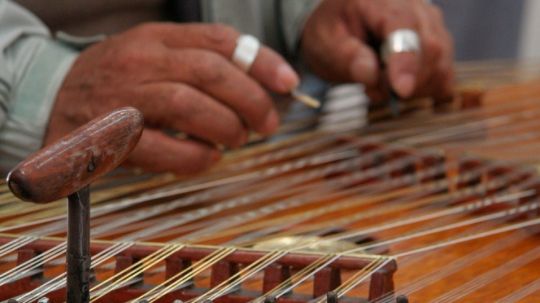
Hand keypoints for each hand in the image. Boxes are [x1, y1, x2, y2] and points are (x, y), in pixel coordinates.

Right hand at [46, 23, 298, 173]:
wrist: (52, 98)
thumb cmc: (118, 80)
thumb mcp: (157, 55)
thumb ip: (202, 61)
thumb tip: (260, 81)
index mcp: (157, 39)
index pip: (219, 40)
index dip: (261, 61)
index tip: (289, 82)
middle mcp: (141, 62)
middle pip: (210, 73)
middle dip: (251, 100)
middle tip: (268, 123)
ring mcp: (125, 98)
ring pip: (189, 105)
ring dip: (226, 127)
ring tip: (237, 138)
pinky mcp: (113, 138)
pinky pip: (164, 148)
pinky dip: (197, 156)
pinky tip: (208, 157)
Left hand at [301, 0, 453, 101]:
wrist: (340, 26)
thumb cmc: (332, 33)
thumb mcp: (325, 44)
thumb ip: (347, 58)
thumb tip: (371, 75)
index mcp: (380, 0)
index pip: (404, 28)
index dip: (406, 61)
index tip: (401, 90)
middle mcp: (414, 4)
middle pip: (430, 47)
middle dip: (408, 80)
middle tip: (373, 91)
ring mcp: (430, 22)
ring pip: (442, 61)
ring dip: (416, 87)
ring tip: (380, 85)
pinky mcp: (438, 41)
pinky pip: (445, 72)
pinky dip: (427, 88)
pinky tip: (401, 89)